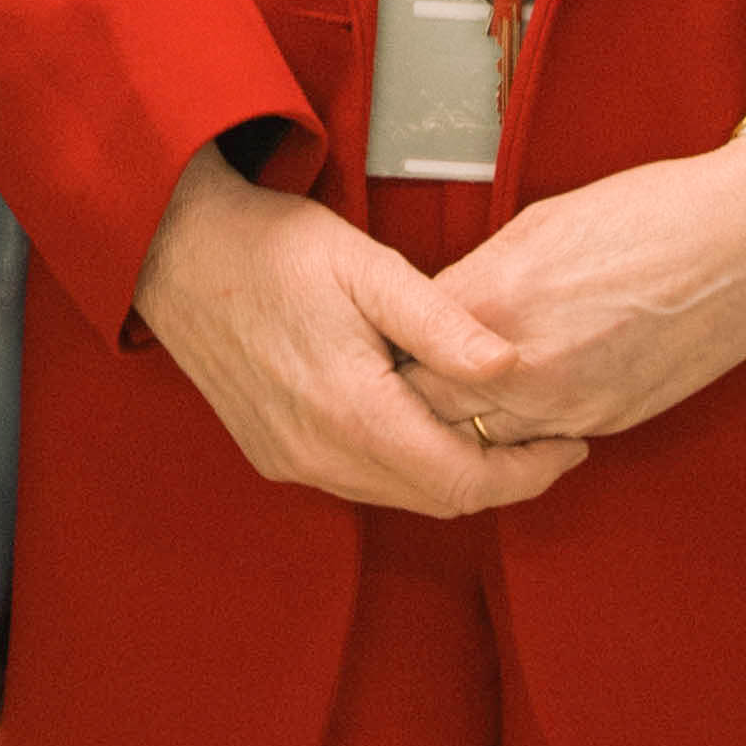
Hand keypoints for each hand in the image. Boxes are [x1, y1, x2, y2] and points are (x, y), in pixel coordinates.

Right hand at [133, 151, 585, 519]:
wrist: (175, 248)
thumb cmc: (271, 246)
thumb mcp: (368, 267)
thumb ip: (441, 323)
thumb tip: (510, 364)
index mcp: (351, 412)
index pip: (462, 480)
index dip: (527, 473)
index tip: (570, 447)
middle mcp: (318, 453)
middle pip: (435, 500)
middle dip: (500, 478)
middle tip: (547, 440)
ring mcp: (291, 460)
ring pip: (396, 495)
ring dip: (452, 473)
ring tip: (497, 426)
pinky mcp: (273, 453)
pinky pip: (357, 481)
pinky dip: (404, 465)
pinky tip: (425, 422)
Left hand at [405, 95, 745, 445]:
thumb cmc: (651, 213)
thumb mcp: (537, 225)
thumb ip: (477, 278)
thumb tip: (441, 308)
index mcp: (496, 304)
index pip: (403, 352)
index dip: (390, 345)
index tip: (384, 336)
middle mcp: (525, 369)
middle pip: (428, 409)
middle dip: (412, 392)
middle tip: (405, 370)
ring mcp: (570, 407)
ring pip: (479, 440)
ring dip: (463, 418)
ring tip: (457, 386)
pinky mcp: (608, 423)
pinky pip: (538, 442)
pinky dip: (519, 425)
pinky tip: (519, 394)